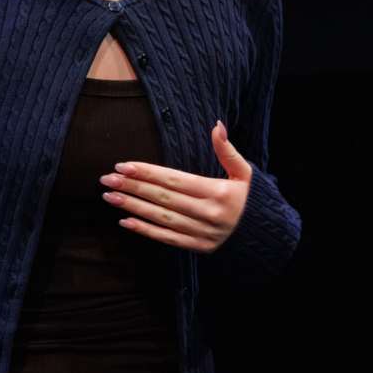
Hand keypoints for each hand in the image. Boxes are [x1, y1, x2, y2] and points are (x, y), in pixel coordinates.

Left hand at [100, 119, 250, 252]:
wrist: (264, 236)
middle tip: (108, 179)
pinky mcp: (197, 247)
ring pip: (161, 218)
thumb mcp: (245, 172)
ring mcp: (202, 233)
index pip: (175, 180)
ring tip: (110, 197)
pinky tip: (125, 221)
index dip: (148, 172)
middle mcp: (208, 213)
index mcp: (218, 192)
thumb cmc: (250, 198)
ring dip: (133, 207)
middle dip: (133, 187)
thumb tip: (216, 125)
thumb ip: (227, 150)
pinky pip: (166, 238)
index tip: (125, 165)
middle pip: (163, 198)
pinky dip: (145, 230)